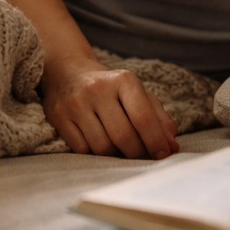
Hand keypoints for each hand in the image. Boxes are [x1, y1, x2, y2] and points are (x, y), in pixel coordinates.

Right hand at [40, 52, 179, 158]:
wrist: (68, 72)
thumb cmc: (111, 89)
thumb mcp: (138, 94)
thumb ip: (159, 118)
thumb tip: (171, 145)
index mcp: (123, 80)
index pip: (143, 118)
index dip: (156, 141)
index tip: (163, 155)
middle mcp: (97, 89)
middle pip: (123, 136)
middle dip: (137, 153)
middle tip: (142, 157)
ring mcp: (75, 103)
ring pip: (102, 147)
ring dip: (115, 156)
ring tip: (119, 149)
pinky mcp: (58, 117)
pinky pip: (81, 150)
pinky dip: (94, 154)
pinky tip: (98, 144)